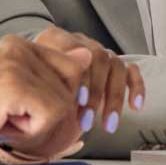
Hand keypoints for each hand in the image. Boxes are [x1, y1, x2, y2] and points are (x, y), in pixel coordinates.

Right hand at [0, 34, 91, 164]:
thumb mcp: (16, 96)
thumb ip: (49, 77)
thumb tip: (87, 55)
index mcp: (18, 44)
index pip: (73, 68)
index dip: (58, 100)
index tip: (23, 113)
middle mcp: (18, 45)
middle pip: (74, 85)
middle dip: (51, 115)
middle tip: (11, 119)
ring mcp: (15, 63)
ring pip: (66, 104)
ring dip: (39, 127)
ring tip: (3, 122)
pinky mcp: (13, 85)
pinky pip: (53, 116)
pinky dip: (32, 134)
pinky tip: (2, 127)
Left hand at [32, 27, 146, 137]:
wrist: (36, 86)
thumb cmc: (32, 84)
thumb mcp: (29, 78)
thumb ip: (43, 76)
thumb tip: (64, 79)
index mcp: (57, 39)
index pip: (76, 50)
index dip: (80, 77)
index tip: (77, 101)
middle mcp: (82, 43)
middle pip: (99, 59)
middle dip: (96, 94)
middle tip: (87, 122)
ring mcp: (100, 53)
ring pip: (117, 67)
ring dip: (114, 98)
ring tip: (108, 125)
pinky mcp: (114, 67)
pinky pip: (131, 71)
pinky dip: (136, 87)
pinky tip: (136, 105)